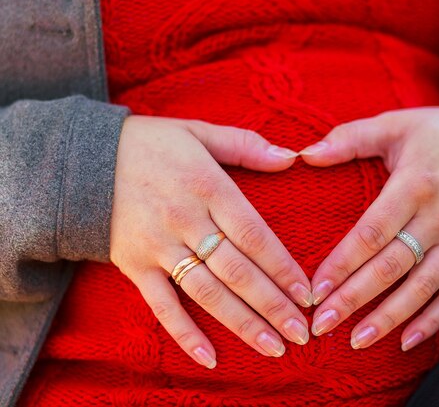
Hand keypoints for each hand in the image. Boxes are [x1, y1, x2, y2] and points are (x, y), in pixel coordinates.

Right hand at [110, 116, 312, 368]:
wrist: (81, 160)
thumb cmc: (149, 144)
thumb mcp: (199, 131)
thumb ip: (246, 145)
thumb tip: (291, 157)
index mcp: (208, 186)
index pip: (254, 235)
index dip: (283, 267)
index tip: (307, 293)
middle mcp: (186, 220)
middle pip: (237, 271)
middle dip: (272, 304)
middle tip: (301, 333)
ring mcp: (159, 247)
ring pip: (207, 293)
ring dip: (242, 323)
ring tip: (273, 347)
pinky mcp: (135, 266)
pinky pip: (161, 305)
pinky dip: (184, 332)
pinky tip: (210, 357)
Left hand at [300, 106, 438, 350]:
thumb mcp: (396, 124)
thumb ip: (350, 138)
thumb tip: (304, 155)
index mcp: (416, 184)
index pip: (372, 232)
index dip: (342, 264)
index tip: (314, 290)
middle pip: (392, 266)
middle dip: (354, 299)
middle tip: (321, 324)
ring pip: (423, 288)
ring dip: (389, 318)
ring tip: (356, 340)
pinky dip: (434, 321)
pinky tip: (406, 342)